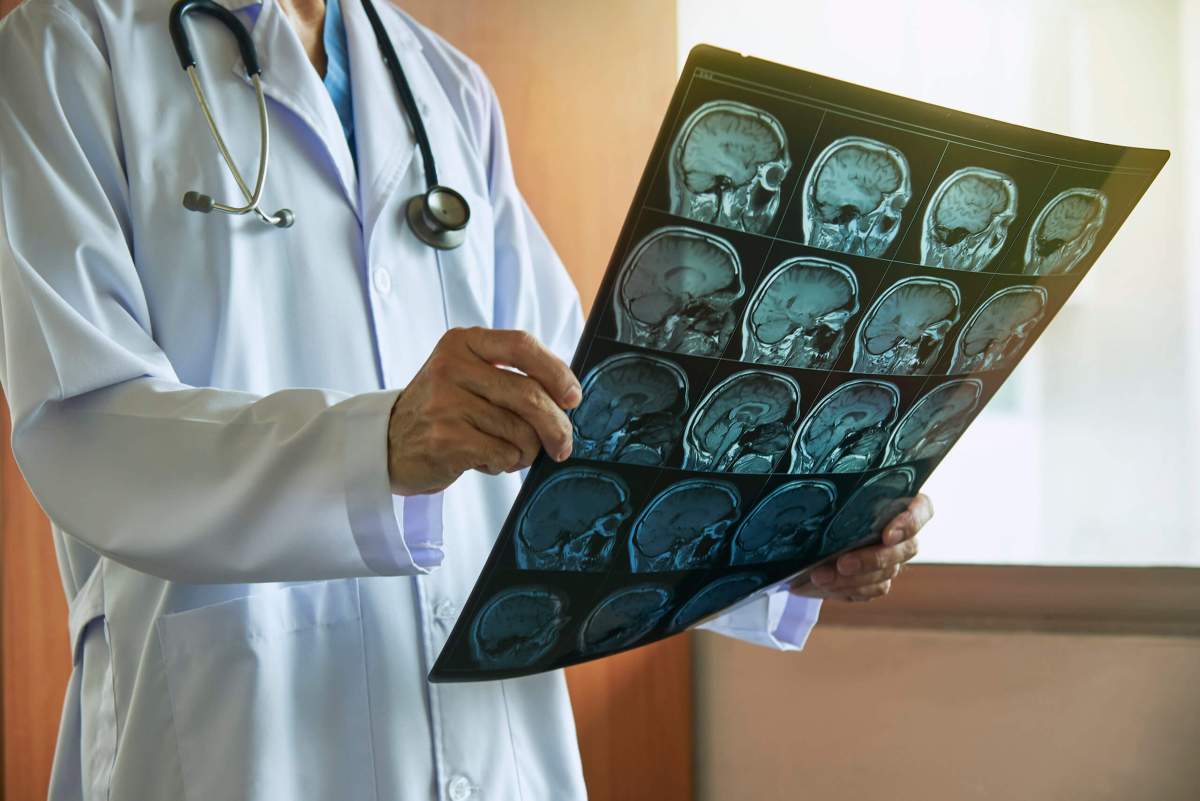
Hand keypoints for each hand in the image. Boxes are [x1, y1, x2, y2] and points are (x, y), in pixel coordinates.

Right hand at [387, 327, 581, 495]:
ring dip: (526, 451)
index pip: (523, 345)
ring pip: (520, 431)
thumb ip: (509, 376)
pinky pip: (503, 454)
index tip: (573, 397)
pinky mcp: (446, 438)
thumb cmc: (441, 411)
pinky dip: (505, 463)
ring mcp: (446, 402)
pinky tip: (487, 460)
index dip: (556, 372)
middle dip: (556, 426)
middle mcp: (452, 366)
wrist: (387, 444)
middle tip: (563, 445)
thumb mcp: (466, 376)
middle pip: (529, 394)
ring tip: (509, 452)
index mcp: (463, 342)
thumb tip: (567, 398)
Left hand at [790, 494, 933, 602]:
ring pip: (887, 572)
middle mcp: (900, 532)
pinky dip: (848, 588)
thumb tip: (817, 499)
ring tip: (819, 576)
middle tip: (843, 564)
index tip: (887, 535)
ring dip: (852, 578)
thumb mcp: (822, 499)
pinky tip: (826, 583)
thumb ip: (832, 499)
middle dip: (874, 559)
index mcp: (895, 501)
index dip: (911, 522)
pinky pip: (873, 589)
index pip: (922, 508)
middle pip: (907, 548)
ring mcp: (892, 558)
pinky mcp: (877, 580)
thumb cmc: (817, 511)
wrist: (804, 543)